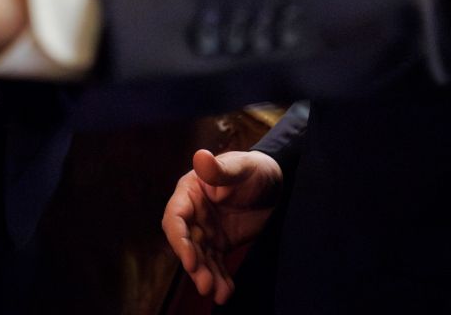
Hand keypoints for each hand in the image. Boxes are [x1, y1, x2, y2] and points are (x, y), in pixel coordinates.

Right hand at [161, 149, 283, 304]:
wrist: (275, 185)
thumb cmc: (253, 169)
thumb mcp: (240, 167)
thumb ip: (219, 169)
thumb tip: (200, 156)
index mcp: (190, 192)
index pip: (175, 218)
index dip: (180, 240)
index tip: (190, 260)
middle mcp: (193, 214)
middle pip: (186, 243)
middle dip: (194, 265)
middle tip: (205, 284)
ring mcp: (206, 230)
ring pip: (200, 258)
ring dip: (206, 276)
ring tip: (217, 293)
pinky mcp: (220, 244)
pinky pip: (216, 264)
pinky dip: (220, 278)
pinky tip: (226, 292)